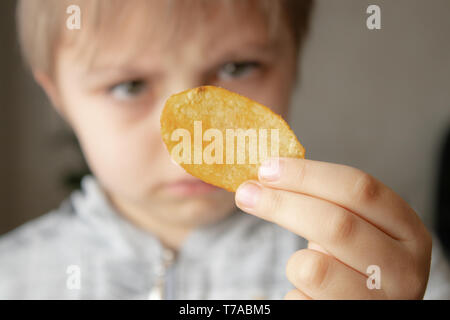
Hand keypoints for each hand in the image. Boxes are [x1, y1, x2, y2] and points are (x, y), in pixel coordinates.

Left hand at [235, 158, 431, 298]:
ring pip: (314, 269)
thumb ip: (324, 200)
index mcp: (407, 229)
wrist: (367, 304)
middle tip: (246, 193)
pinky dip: (295, 291)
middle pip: (336, 224)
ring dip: (295, 261)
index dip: (307, 175)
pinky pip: (300, 299)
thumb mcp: (355, 226)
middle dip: (282, 204)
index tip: (267, 168)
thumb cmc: (354, 259)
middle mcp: (404, 268)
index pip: (359, 189)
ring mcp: (380, 303)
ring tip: (303, 264)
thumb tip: (267, 174)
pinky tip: (310, 293)